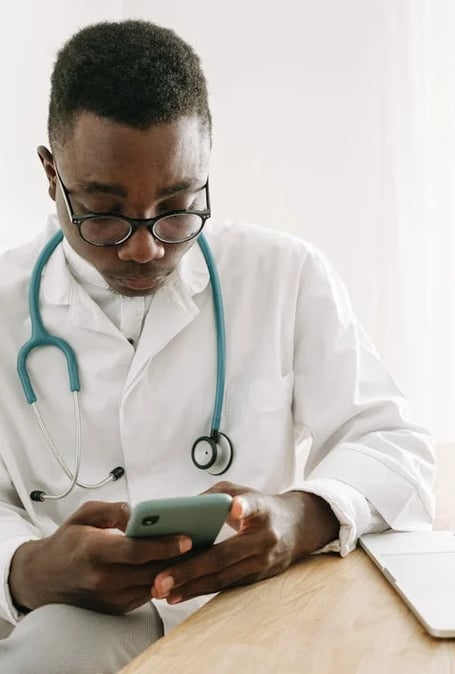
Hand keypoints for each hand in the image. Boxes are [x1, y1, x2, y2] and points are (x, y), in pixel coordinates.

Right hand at [9, 500, 191, 614]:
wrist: (44, 578)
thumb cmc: (68, 541)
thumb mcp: (85, 514)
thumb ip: (114, 510)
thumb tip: (140, 514)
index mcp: (92, 551)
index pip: (134, 551)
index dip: (163, 545)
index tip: (187, 537)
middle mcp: (101, 578)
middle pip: (150, 570)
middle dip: (179, 557)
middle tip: (204, 540)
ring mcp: (110, 597)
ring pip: (154, 584)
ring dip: (176, 569)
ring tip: (198, 550)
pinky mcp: (117, 608)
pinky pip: (148, 593)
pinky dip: (164, 579)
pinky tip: (178, 563)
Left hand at [151, 481, 338, 603]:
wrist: (298, 528)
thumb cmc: (260, 506)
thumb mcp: (242, 491)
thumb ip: (213, 496)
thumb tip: (179, 510)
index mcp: (262, 509)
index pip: (254, 507)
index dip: (244, 507)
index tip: (235, 506)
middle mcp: (264, 538)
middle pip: (224, 555)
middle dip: (190, 569)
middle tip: (160, 579)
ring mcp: (262, 562)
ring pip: (222, 577)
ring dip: (190, 586)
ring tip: (161, 590)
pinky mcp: (257, 578)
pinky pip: (224, 585)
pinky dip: (199, 590)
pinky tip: (176, 595)